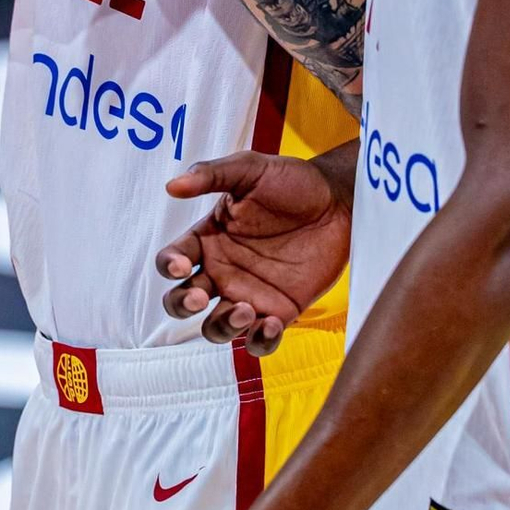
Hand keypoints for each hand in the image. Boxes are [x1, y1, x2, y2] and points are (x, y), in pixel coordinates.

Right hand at [157, 149, 354, 354]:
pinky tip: (271, 323)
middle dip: (182, 305)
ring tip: (244, 310)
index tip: (181, 265)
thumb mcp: (250, 169)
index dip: (169, 266)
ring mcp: (248, 294)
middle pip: (181, 302)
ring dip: (221, 326)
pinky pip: (259, 339)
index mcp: (208, 239)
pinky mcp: (279, 311)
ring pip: (216, 328)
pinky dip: (259, 340)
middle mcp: (221, 271)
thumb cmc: (293, 181)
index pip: (172, 260)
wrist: (340, 201)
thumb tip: (172, 185)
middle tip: (200, 296)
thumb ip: (212, 175)